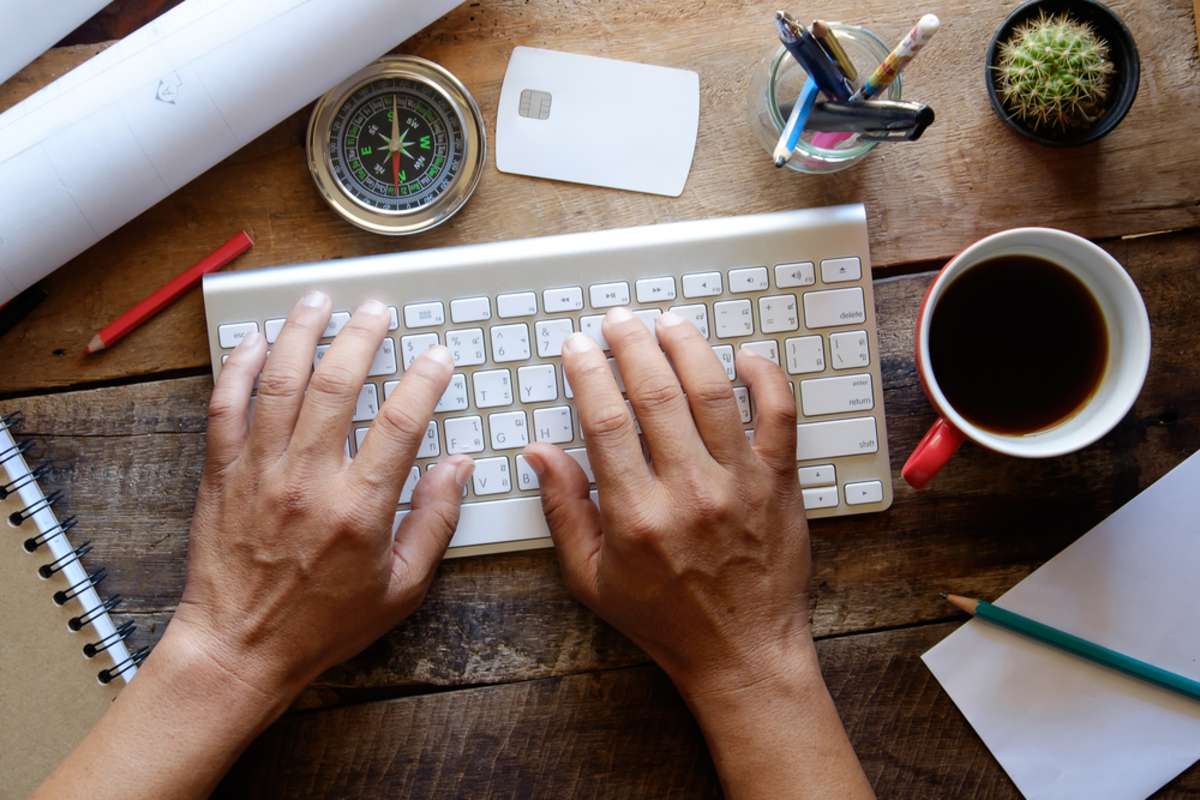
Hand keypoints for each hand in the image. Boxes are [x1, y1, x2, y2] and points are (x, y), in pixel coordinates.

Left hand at [170, 291, 472, 702]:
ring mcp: (260, 471)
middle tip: (377, 310)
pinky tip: (256, 342)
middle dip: (363, 336)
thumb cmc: (324, 624)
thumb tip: (458, 467)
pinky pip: (226, 406)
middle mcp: (308, 479)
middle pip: (338, 384)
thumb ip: (435, 521)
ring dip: (302, 333)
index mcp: (360, 508)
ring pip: (281, 382)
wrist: (241, 650)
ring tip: (319, 302)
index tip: (438, 357)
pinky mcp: (222, 474)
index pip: (402, 422)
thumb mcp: (402, 587)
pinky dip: (240, 368)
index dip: (425, 380)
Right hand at [524, 306, 811, 698]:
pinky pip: (780, 414)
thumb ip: (563, 510)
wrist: (742, 653)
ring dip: (687, 347)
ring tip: (667, 322)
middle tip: (618, 320)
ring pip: (713, 392)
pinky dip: (766, 377)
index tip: (578, 346)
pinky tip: (744, 356)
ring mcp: (739, 482)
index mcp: (637, 515)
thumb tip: (538, 452)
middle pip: (657, 393)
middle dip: (631, 344)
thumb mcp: (591, 578)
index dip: (588, 372)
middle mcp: (690, 491)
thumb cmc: (664, 619)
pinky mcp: (779, 482)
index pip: (605, 420)